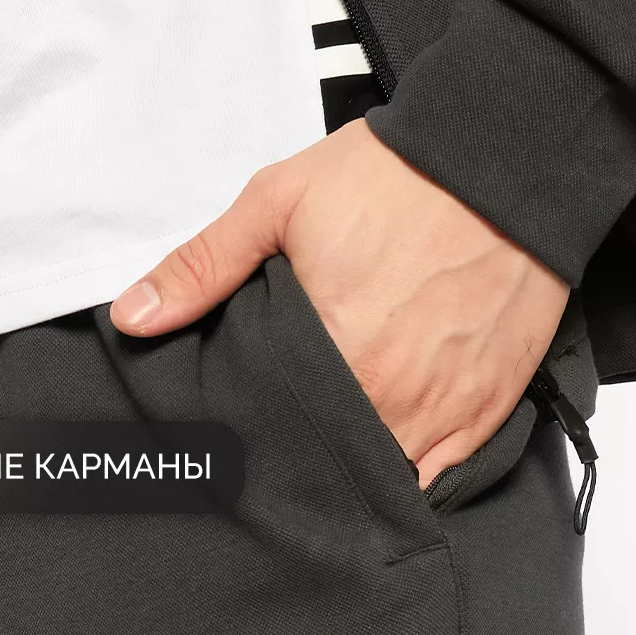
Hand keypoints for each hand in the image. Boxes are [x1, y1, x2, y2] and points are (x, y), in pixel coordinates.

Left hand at [109, 118, 569, 487]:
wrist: (502, 160)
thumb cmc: (392, 178)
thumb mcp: (278, 202)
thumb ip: (203, 266)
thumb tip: (133, 318)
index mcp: (335, 354)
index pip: (274, 433)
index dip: (253, 435)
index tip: (239, 430)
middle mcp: (392, 398)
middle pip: (328, 461)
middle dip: (302, 454)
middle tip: (281, 438)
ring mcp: (447, 409)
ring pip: (385, 474)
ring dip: (354, 467)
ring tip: (329, 448)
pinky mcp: (490, 405)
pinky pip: (442, 471)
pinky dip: (412, 467)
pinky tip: (387, 448)